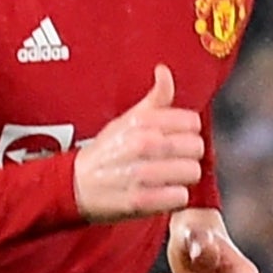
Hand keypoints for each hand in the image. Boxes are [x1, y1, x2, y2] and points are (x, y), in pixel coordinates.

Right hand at [76, 64, 202, 220]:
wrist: (75, 185)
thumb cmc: (107, 152)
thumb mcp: (126, 120)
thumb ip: (154, 99)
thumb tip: (164, 71)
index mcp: (141, 122)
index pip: (192, 121)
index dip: (188, 131)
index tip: (177, 137)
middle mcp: (142, 144)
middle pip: (196, 147)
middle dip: (188, 155)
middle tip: (172, 159)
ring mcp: (141, 173)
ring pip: (192, 172)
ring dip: (183, 177)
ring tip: (167, 177)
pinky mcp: (141, 201)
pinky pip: (180, 197)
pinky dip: (174, 197)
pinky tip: (162, 193)